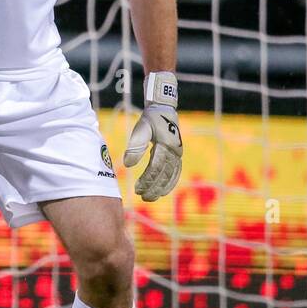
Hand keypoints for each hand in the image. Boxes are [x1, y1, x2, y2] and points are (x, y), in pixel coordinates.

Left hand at [122, 72, 182, 201]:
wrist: (164, 109)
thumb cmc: (150, 119)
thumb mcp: (140, 130)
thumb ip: (135, 147)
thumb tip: (128, 165)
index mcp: (166, 145)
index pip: (156, 167)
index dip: (147, 180)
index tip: (137, 189)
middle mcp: (175, 152)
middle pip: (165, 175)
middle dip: (154, 188)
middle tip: (142, 197)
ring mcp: (178, 154)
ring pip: (171, 176)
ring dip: (161, 188)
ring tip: (150, 198)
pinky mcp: (177, 155)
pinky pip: (175, 173)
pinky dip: (170, 183)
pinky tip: (162, 191)